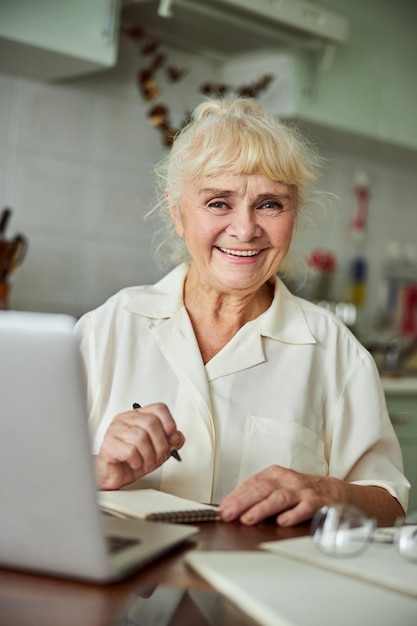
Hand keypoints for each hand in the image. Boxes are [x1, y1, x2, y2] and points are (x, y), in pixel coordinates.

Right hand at [95, 403, 184, 489]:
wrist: (113, 475)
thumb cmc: (132, 460)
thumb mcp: (156, 450)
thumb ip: (169, 442)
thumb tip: (178, 437)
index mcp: (137, 416)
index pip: (158, 408)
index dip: (169, 422)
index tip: (172, 437)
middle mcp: (125, 419)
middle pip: (151, 422)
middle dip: (160, 444)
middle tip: (159, 456)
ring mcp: (115, 430)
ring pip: (141, 437)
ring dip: (149, 455)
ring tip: (146, 462)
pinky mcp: (108, 445)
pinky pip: (130, 451)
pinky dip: (137, 461)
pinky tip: (135, 463)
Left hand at [219, 465, 341, 526]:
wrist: (335, 492)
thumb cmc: (300, 491)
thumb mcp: (278, 487)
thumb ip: (257, 495)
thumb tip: (230, 508)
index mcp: (274, 474)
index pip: (251, 483)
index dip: (235, 496)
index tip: (222, 509)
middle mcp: (287, 480)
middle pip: (262, 489)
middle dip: (243, 502)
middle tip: (229, 514)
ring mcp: (302, 490)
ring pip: (279, 498)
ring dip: (262, 508)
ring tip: (248, 519)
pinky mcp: (317, 502)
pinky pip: (304, 508)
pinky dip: (293, 514)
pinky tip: (283, 522)